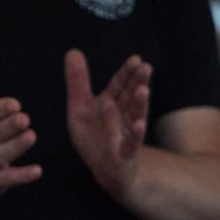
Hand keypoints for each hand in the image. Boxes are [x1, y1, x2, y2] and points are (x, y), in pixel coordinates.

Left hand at [66, 49, 150, 200]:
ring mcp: (125, 134)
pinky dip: (134, 134)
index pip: (120, 85)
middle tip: (146, 67)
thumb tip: (73, 51)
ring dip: (139, 104)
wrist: (106, 169)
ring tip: (143, 90)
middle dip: (138, 83)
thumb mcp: (80, 106)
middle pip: (130, 97)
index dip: (127, 73)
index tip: (136, 59)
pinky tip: (139, 125)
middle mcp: (122, 116)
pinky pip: (130, 143)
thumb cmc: (94, 136)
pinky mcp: (124, 153)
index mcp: (111, 103)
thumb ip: (77, 81)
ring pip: (134, 117)